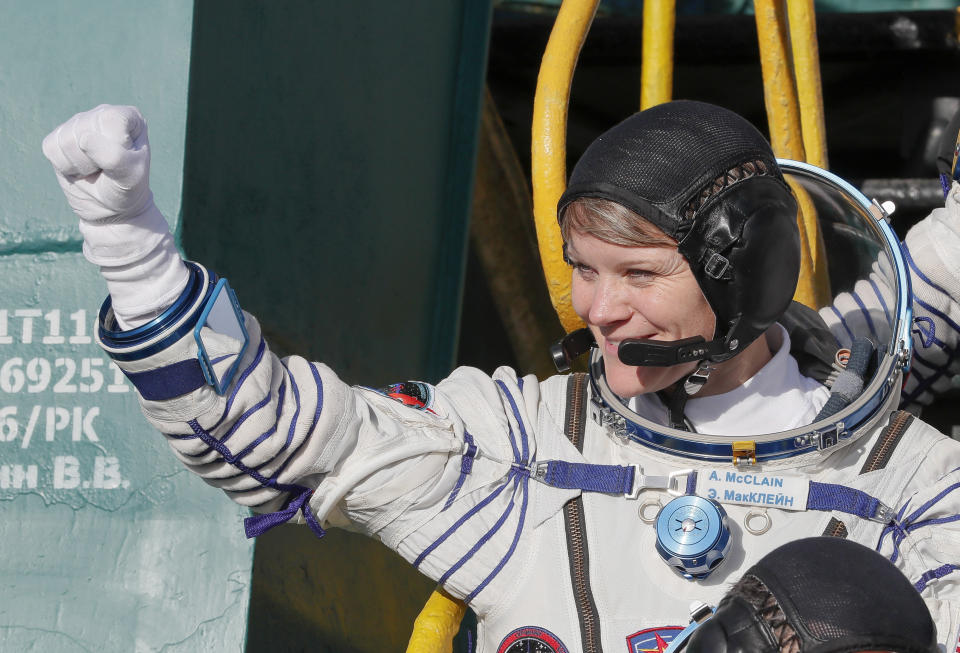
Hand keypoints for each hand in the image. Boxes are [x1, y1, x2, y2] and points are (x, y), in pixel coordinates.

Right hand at [42, 104, 152, 222]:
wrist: (111, 209)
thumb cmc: (128, 189)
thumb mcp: (130, 176)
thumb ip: (114, 156)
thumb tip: (84, 138)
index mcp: (129, 117)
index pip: (111, 119)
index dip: (113, 144)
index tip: (125, 160)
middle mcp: (102, 114)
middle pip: (84, 130)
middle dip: (94, 159)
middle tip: (108, 170)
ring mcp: (79, 123)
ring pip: (65, 140)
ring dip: (80, 165)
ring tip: (95, 170)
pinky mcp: (58, 137)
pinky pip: (50, 148)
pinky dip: (64, 166)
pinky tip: (80, 170)